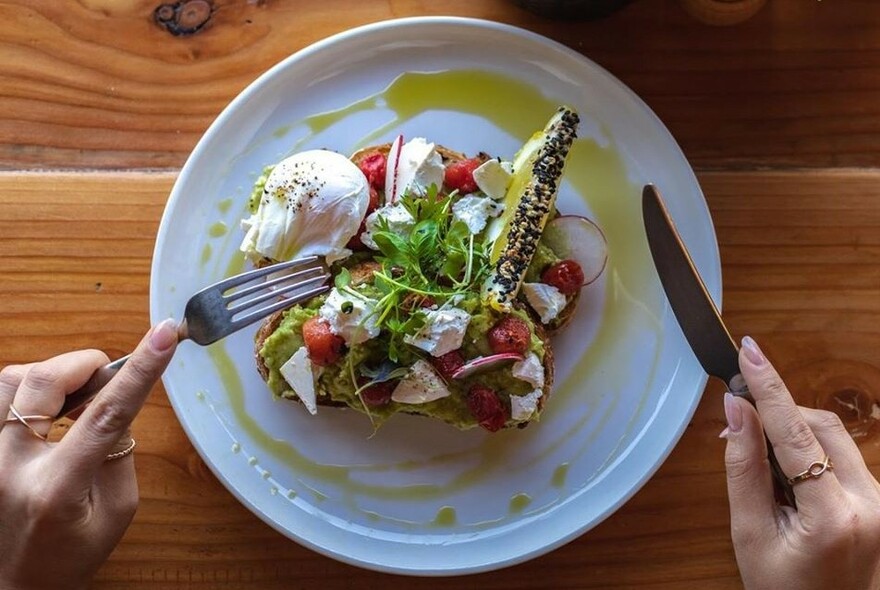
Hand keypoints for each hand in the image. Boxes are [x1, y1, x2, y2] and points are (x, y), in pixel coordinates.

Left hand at [0, 320, 177, 589]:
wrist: (15, 584)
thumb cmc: (70, 555)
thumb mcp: (117, 512)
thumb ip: (120, 452)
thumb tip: (118, 400)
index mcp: (57, 488)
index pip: (105, 414)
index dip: (140, 370)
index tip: (164, 335)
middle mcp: (9, 466)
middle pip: (43, 381)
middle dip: (85, 363)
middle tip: (107, 375)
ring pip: (11, 379)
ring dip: (52, 375)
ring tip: (74, 396)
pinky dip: (28, 387)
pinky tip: (48, 408)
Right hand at [722, 336, 879, 589]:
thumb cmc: (784, 589)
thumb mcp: (749, 533)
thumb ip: (742, 467)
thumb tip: (736, 410)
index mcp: (836, 515)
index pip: (795, 432)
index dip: (769, 387)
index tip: (749, 352)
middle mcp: (873, 502)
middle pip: (821, 426)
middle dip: (779, 414)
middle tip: (736, 422)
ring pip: (834, 438)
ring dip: (793, 434)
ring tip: (762, 467)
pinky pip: (843, 457)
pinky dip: (810, 453)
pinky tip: (788, 480)